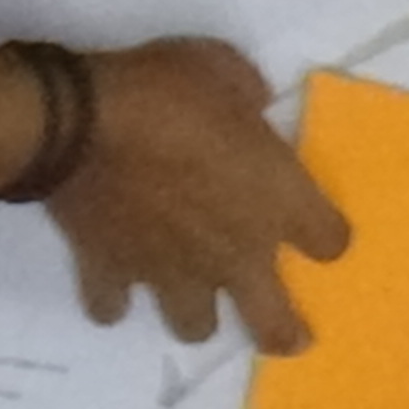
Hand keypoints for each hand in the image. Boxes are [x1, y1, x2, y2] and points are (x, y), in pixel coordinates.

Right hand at [43, 39, 349, 349]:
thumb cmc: (167, 91)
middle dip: (284, 333)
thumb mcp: (226, 71)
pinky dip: (113, 301)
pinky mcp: (112, 272)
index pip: (330, 242)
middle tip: (290, 337)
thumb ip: (249, 97)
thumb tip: (251, 105)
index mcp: (276, 201)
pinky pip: (112, 306)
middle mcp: (233, 251)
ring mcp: (170, 271)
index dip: (327, 237)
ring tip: (190, 297)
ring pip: (194, 327)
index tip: (319, 232)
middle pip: (274, 322)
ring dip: (195, 315)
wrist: (79, 123)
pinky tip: (115, 291)